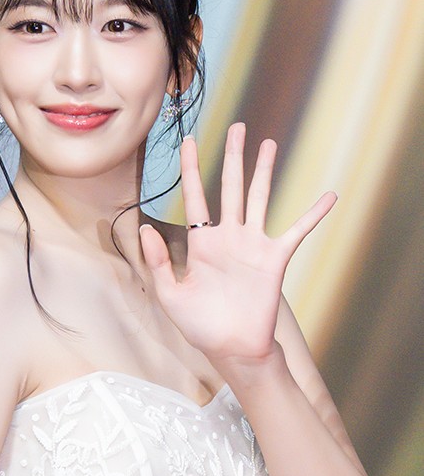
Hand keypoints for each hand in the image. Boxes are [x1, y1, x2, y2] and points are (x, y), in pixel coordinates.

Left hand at [138, 123, 336, 368]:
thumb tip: (145, 228)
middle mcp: (228, 237)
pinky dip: (313, 214)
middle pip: (229, 187)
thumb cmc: (200, 326)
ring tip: (267, 143)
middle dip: (232, 156)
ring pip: (258, 198)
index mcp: (201, 243)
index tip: (187, 141)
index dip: (190, 168)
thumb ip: (159, 261)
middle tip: (237, 126)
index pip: (194, 196)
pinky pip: (297, 231)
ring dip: (263, 171)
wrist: (233, 348)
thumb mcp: (170, 294)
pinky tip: (329, 197)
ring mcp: (253, 245)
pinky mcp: (275, 258)